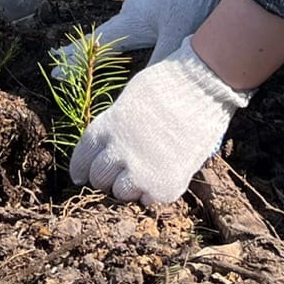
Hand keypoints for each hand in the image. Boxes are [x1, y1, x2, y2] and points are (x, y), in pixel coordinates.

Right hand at [51, 0, 236, 73]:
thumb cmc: (192, 3)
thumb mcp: (176, 37)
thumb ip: (161, 64)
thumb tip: (147, 92)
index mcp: (131, 22)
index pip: (96, 45)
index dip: (75, 59)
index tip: (55, 70)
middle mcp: (131, 14)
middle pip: (100, 35)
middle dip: (79, 50)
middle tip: (58, 61)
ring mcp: (143, 8)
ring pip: (116, 28)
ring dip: (100, 41)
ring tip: (87, 50)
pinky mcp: (157, 6)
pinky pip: (132, 24)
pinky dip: (122, 35)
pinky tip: (127, 35)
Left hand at [70, 38, 249, 205]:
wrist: (201, 87)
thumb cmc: (169, 83)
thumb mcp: (130, 102)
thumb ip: (116, 127)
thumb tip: (112, 147)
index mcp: (105, 129)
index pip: (82, 159)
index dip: (82, 169)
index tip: (82, 176)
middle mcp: (116, 153)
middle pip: (100, 179)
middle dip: (109, 177)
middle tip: (125, 170)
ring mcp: (139, 172)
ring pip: (122, 193)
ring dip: (132, 185)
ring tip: (148, 169)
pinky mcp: (163, 186)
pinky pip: (150, 200)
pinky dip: (155, 191)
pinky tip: (166, 173)